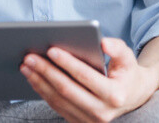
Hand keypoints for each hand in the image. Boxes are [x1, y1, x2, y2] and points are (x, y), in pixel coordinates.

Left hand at [21, 38, 158, 122]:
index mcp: (115, 95)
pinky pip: (57, 107)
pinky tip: (34, 78)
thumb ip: (117, 48)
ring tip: (26, 66)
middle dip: (46, 72)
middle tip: (30, 58)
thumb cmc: (127, 73)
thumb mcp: (128, 58)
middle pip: (67, 90)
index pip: (85, 76)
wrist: (132, 97)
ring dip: (39, 82)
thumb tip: (102, 43)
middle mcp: (102, 112)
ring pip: (58, 100)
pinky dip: (43, 92)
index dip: (67, 63)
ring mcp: (89, 121)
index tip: (51, 50)